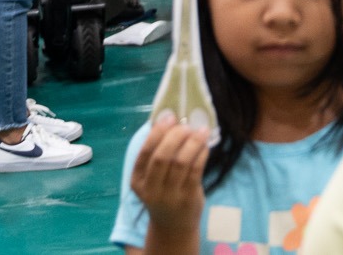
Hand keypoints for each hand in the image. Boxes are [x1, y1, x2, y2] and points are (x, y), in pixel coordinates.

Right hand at [131, 112, 210, 234]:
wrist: (173, 226)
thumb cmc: (163, 194)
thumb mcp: (151, 178)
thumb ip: (157, 155)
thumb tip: (171, 121)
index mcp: (137, 180)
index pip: (145, 153)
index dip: (157, 133)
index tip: (169, 117)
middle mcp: (151, 189)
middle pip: (162, 157)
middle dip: (175, 136)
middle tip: (186, 125)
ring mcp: (169, 196)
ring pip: (181, 162)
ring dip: (192, 142)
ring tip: (200, 131)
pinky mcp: (188, 198)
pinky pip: (196, 171)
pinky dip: (201, 154)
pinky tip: (204, 145)